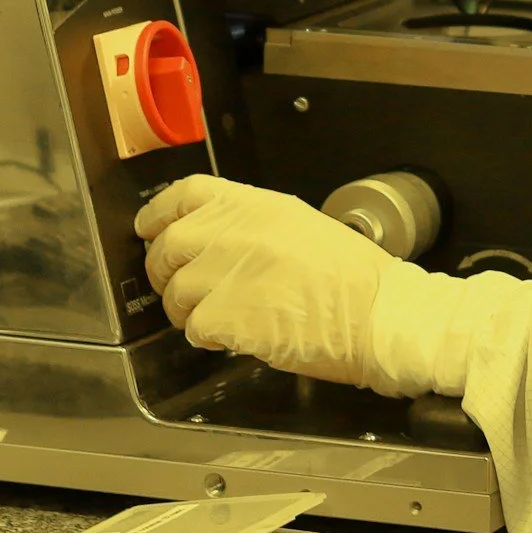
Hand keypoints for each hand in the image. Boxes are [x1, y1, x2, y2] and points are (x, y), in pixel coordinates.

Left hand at [136, 176, 394, 387]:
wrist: (381, 317)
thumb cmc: (355, 281)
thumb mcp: (303, 228)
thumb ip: (253, 227)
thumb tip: (213, 242)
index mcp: (258, 205)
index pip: (186, 194)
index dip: (159, 213)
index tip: (150, 228)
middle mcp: (236, 231)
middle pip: (169, 246)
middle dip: (167, 272)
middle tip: (182, 290)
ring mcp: (228, 272)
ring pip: (176, 292)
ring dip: (189, 311)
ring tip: (220, 321)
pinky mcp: (228, 315)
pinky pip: (195, 328)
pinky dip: (209, 338)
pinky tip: (234, 338)